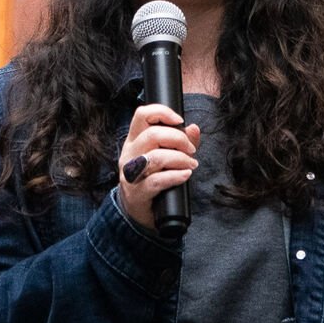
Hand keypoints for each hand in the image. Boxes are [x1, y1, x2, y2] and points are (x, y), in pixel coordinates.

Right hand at [117, 103, 200, 231]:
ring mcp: (131, 174)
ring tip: (191, 164)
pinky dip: (175, 176)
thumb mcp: (166, 156)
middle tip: (191, 150)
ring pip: (155, 158)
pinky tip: (185, 175)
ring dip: (179, 159)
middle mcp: (129, 154)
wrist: (139, 210)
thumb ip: (182, 141)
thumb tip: (194, 127)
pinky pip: (156, 181)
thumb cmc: (153, 177)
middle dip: (178, 139)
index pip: (141, 115)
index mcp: (134, 140)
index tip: (180, 120)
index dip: (162, 112)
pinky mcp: (137, 192)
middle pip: (152, 135)